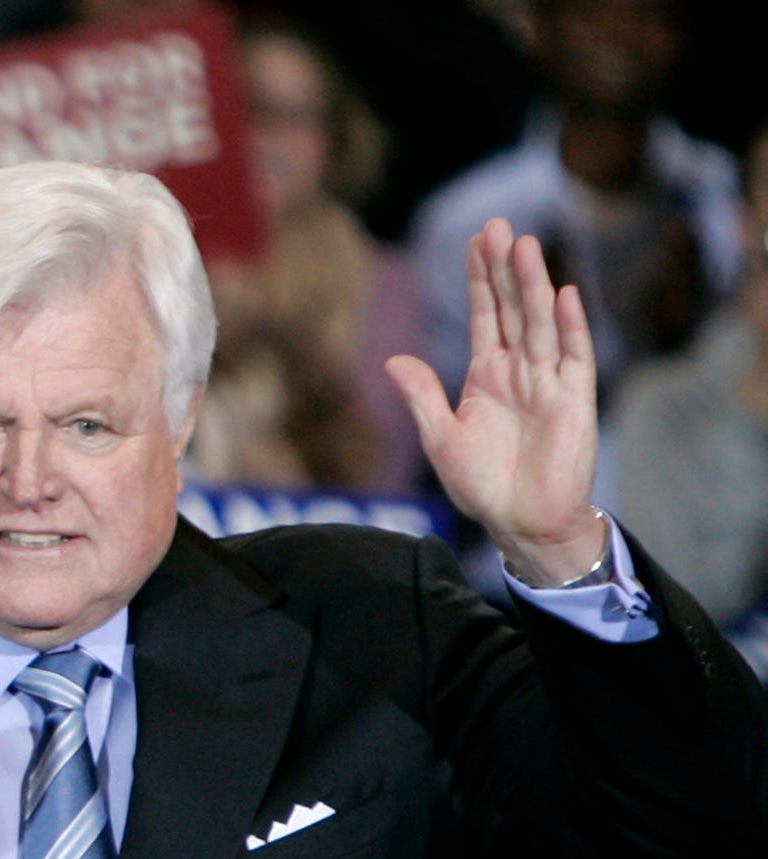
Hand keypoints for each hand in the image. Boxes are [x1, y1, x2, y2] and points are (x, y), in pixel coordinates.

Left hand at [384, 218, 606, 582]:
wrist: (520, 524)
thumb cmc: (482, 486)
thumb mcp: (440, 438)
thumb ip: (421, 397)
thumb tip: (393, 360)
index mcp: (486, 375)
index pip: (483, 315)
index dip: (480, 278)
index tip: (477, 239)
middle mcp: (519, 371)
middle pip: (511, 308)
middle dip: (504, 268)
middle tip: (498, 225)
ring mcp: (548, 382)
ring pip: (539, 323)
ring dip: (532, 286)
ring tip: (523, 246)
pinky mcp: (574, 401)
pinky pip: (573, 357)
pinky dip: (569, 327)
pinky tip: (563, 296)